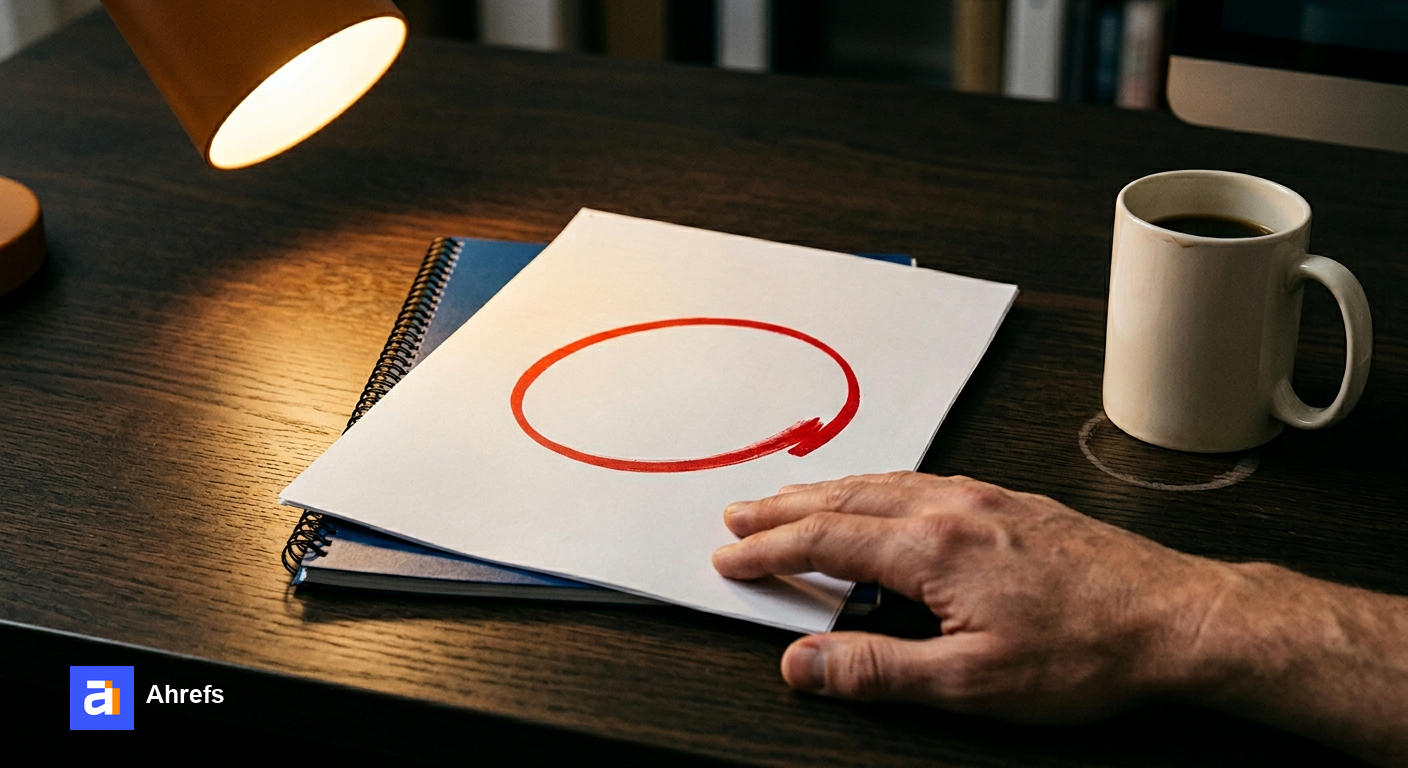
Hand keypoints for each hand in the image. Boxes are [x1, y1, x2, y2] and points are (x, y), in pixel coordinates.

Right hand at [711, 472, 1228, 722]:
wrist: (1174, 617)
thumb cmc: (1087, 652)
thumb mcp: (973, 684)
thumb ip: (878, 670)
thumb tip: (805, 663)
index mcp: (932, 551)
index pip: (824, 543)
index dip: (769, 550)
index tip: (732, 558)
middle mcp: (951, 510)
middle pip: (843, 500)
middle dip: (782, 508)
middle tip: (739, 516)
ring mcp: (982, 499)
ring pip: (881, 484)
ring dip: (825, 491)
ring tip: (792, 499)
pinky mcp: (1009, 502)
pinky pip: (920, 480)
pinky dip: (875, 485)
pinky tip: (880, 495)